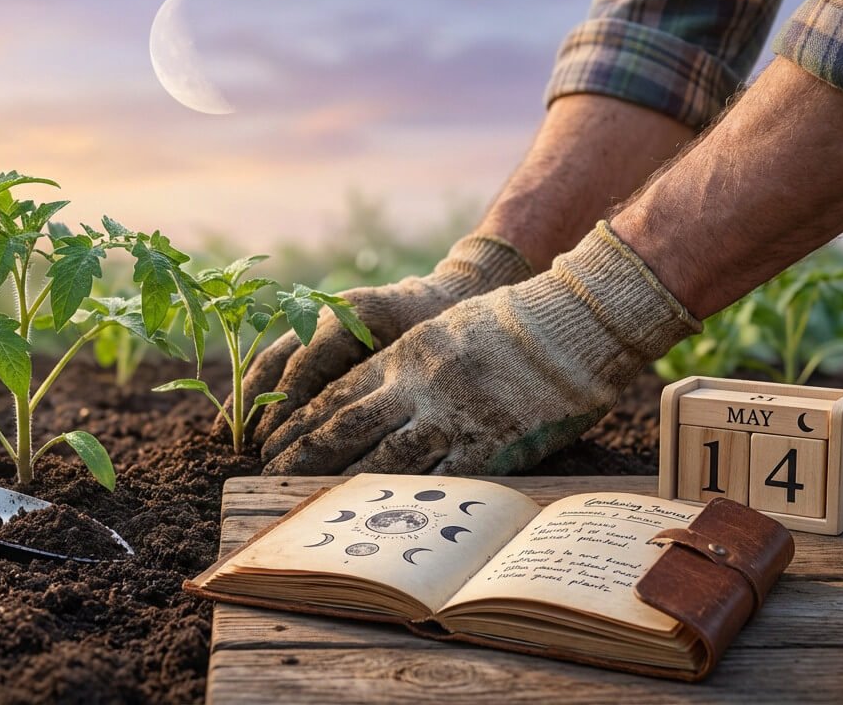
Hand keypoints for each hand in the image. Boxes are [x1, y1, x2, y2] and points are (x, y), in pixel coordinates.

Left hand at [260, 222, 700, 474]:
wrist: (571, 322)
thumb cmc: (508, 323)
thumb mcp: (441, 332)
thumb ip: (403, 365)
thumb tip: (364, 402)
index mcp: (403, 356)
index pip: (335, 395)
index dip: (298, 424)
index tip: (270, 445)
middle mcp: (418, 387)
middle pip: (345, 430)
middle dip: (304, 457)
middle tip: (271, 478)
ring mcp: (453, 419)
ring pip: (383, 460)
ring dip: (344, 486)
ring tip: (316, 508)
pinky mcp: (490, 447)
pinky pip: (440, 483)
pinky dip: (408, 504)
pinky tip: (384, 522)